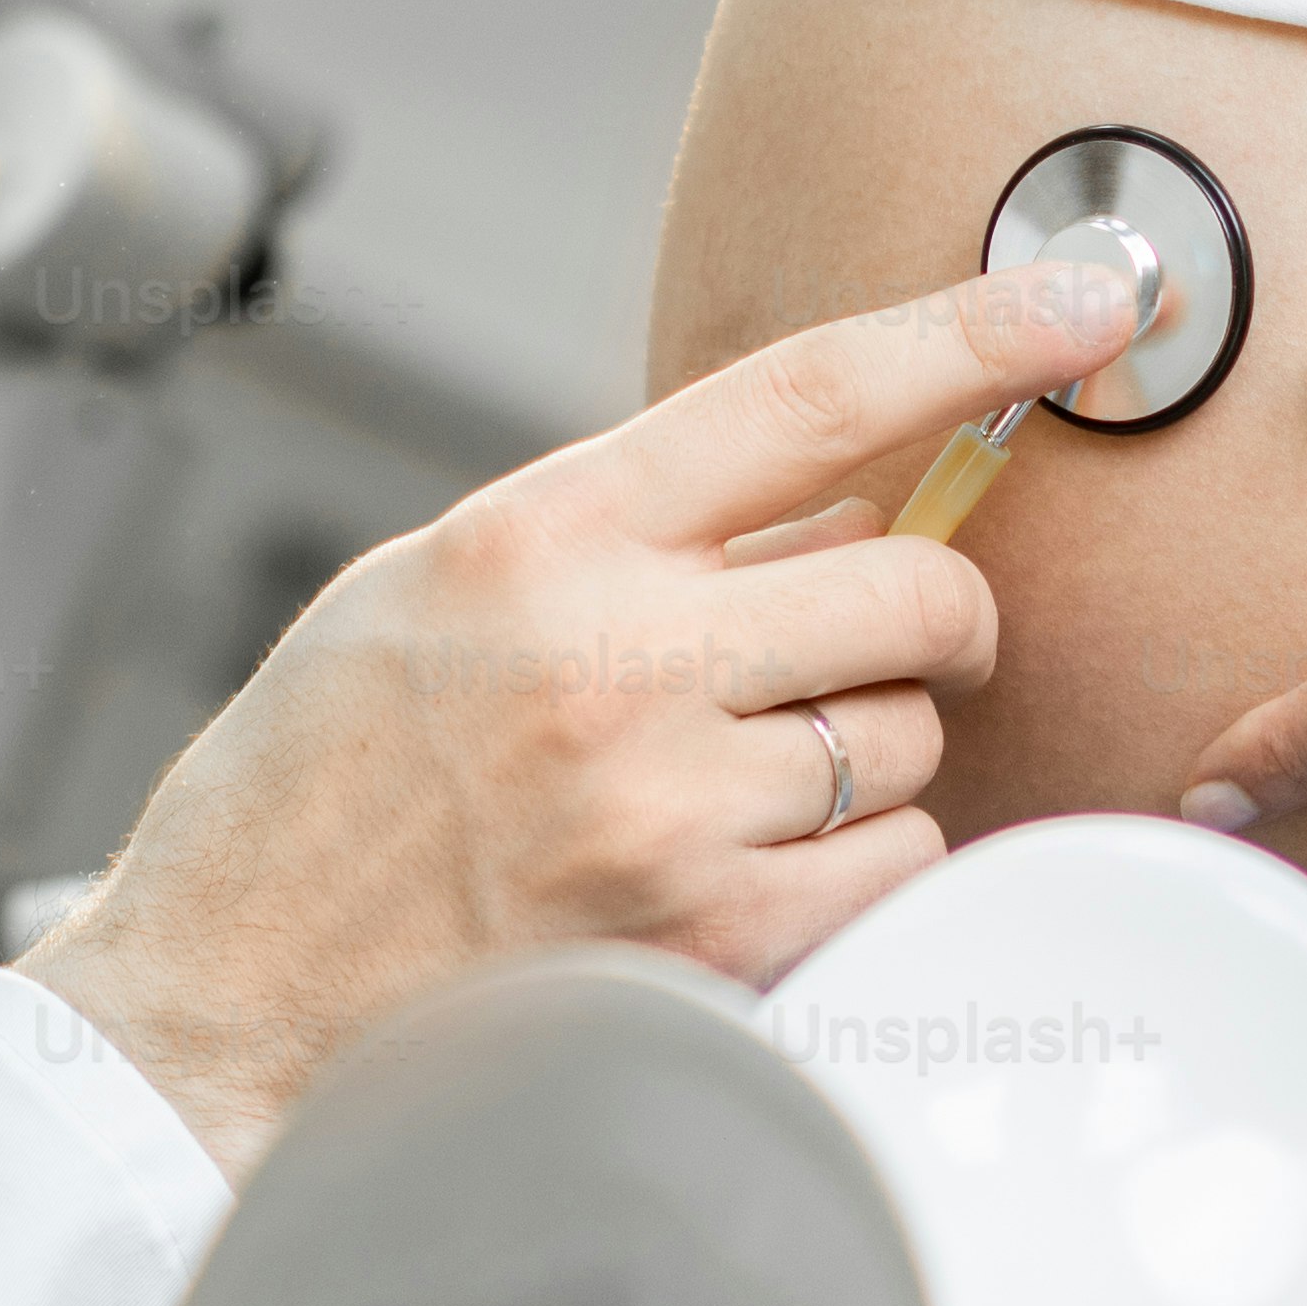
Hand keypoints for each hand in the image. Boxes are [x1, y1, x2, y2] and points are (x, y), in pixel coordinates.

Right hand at [16, 236, 1148, 1167]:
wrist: (221, 1007)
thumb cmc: (319, 788)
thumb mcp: (435, 587)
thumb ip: (627, 531)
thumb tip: (840, 499)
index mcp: (544, 536)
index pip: (813, 396)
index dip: (974, 335)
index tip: (1085, 298)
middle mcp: (617, 662)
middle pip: (914, 586)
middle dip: (932, 609)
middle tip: (873, 638)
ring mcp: (670, 814)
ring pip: (908, 737)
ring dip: (866, 749)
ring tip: (730, 778)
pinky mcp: (708, 950)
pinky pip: (894, 868)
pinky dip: (857, 862)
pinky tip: (746, 867)